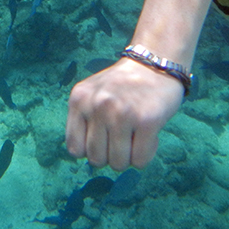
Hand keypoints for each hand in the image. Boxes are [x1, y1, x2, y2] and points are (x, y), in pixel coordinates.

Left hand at [66, 57, 184, 169]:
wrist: (154, 64)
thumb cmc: (121, 86)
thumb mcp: (91, 94)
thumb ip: (83, 119)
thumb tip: (83, 155)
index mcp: (79, 99)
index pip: (74, 149)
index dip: (89, 150)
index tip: (101, 139)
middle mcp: (98, 105)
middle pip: (97, 160)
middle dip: (110, 155)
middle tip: (121, 137)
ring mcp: (122, 113)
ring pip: (118, 163)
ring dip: (128, 157)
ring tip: (134, 135)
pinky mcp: (147, 121)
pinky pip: (140, 161)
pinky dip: (145, 155)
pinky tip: (148, 135)